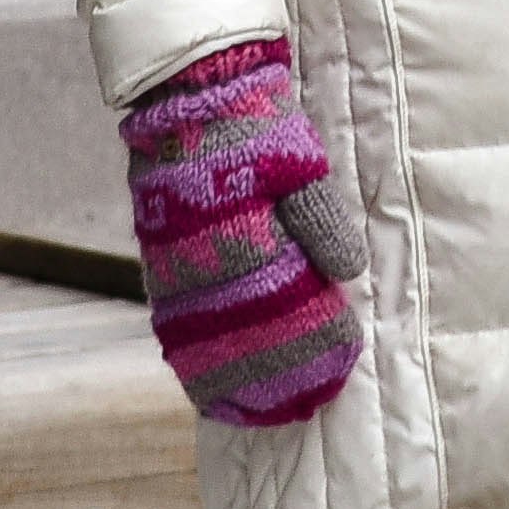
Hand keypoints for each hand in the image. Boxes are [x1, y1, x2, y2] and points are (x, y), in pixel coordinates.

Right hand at [120, 36, 365, 424]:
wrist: (190, 95)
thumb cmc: (254, 126)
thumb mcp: (299, 161)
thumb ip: (319, 217)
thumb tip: (348, 272)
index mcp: (243, 230)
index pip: (283, 303)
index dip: (312, 340)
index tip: (340, 367)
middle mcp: (203, 257)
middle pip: (242, 333)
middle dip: (276, 372)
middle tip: (307, 404)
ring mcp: (176, 264)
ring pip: (204, 338)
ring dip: (232, 378)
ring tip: (257, 413)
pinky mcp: (160, 264)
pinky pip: (176, 326)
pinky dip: (195, 361)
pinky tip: (209, 386)